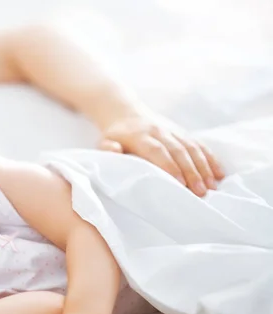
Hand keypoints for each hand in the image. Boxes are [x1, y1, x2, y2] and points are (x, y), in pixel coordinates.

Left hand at [99, 115, 224, 196]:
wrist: (125, 111)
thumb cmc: (114, 135)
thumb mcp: (105, 141)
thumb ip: (108, 148)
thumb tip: (115, 150)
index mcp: (140, 136)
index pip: (157, 151)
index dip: (169, 166)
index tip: (180, 184)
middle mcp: (159, 131)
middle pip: (178, 151)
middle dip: (191, 172)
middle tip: (200, 192)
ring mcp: (173, 131)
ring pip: (191, 148)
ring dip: (204, 167)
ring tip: (212, 186)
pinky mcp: (182, 133)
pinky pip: (199, 144)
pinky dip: (210, 158)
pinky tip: (219, 173)